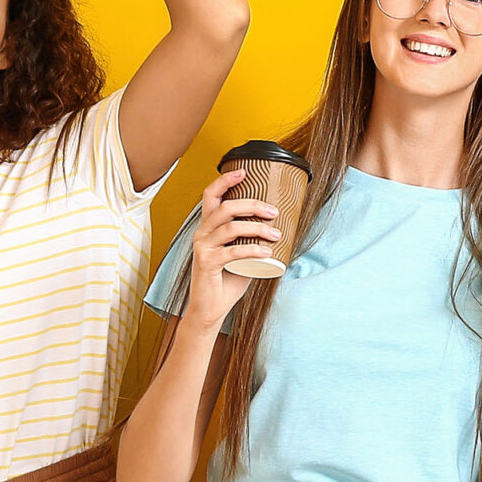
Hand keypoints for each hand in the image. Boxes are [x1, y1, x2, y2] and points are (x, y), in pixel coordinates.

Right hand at [181, 170, 281, 329]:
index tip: (244, 172)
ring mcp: (202, 248)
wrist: (210, 309)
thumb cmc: (227, 281)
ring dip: (257, 228)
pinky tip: (267, 252)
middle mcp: (202, 234)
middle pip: (225, 208)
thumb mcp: (241, 255)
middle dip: (252, 205)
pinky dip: (252, 249)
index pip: (211, 197)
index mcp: (208, 228)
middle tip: (273, 211)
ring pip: (231, 227)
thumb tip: (279, 229)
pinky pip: (232, 252)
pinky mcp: (206, 263)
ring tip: (276, 233)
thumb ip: (252, 241)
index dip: (225, 181)